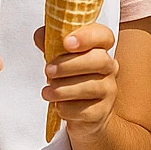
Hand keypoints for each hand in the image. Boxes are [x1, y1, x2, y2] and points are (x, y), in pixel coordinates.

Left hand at [33, 23, 118, 141]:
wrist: (83, 114)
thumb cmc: (70, 80)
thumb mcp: (58, 58)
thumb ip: (50, 43)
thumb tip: (40, 35)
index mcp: (100, 49)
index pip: (103, 36)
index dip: (87, 36)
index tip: (67, 42)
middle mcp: (109, 68)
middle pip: (99, 60)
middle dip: (69, 65)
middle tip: (48, 71)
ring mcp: (109, 90)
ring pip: (90, 87)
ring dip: (63, 89)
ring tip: (47, 92)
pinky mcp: (102, 112)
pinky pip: (85, 110)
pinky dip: (66, 108)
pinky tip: (58, 106)